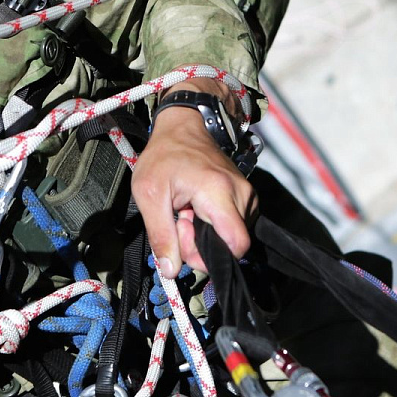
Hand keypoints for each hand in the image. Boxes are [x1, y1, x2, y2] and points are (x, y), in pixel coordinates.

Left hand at [131, 78, 255, 278]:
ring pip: (229, 237)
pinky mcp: (245, 197)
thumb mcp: (150, 194)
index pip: (237, 246)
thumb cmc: (164, 155)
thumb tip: (170, 271)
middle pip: (229, 244)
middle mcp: (242, 195)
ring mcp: (247, 196)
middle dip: (199, 243)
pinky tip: (194, 206)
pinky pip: (231, 226)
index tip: (185, 236)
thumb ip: (161, 236)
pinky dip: (210, 223)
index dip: (209, 256)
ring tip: (185, 209)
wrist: (183, 126)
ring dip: (202, 233)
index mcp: (220, 193)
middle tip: (178, 218)